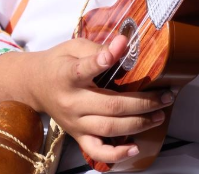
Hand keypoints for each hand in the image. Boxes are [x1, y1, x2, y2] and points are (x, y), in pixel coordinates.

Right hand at [17, 35, 172, 164]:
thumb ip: (97, 47)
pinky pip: (97, 151)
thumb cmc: (57, 63)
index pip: (84, 69)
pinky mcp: (77, 135)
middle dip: (143, 102)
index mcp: (66, 75)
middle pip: (110, 105)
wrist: (34, 85)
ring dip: (139, 123)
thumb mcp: (72, 47)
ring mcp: (74, 122)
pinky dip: (117, 154)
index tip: (120, 48)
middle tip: (165, 96)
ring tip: (159, 115)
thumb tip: (124, 43)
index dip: (102, 60)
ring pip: (110, 128)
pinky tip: (134, 147)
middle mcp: (71, 102)